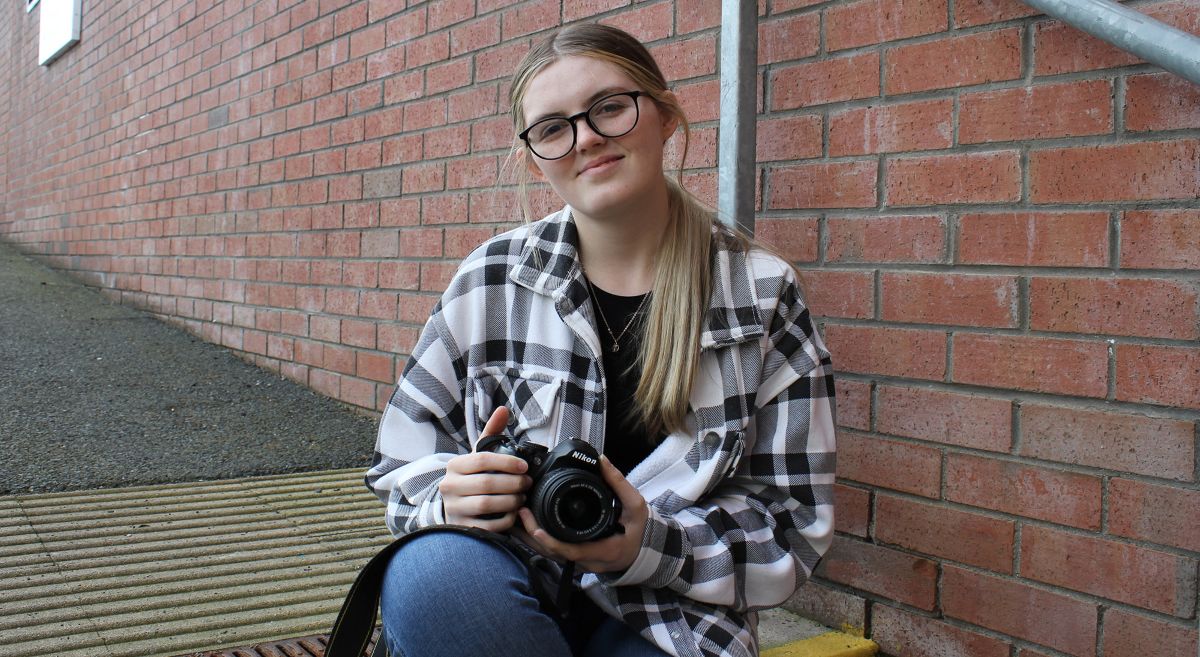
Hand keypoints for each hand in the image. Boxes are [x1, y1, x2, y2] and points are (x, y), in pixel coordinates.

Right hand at [439, 407, 530, 531]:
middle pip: (487, 483)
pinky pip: (488, 525)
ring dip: (511, 501)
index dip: (506, 462)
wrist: (455, 506)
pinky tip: (513, 514)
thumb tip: (504, 410)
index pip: (482, 459)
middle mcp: (449, 486)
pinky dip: (505, 520)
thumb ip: (491, 433)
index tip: (524, 466)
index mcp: (454, 466)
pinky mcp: (462, 526)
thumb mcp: (478, 455)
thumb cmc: (472, 478)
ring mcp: (453, 508)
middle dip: (513, 483)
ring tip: (522, 498)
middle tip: (527, 483)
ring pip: (487, 504)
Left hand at [517, 454, 648, 573]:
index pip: (572, 551)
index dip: (552, 542)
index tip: (536, 528)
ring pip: (550, 555)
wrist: (645, 551)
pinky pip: (553, 552)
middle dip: (532, 537)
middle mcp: (588, 561)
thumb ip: (619, 483)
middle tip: (520, 512)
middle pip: (553, 554)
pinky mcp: (576, 559)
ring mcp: (580, 563)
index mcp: (603, 550)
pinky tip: (527, 525)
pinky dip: (539, 540)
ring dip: (531, 539)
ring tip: (517, 517)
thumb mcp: (636, 506)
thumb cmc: (641, 530)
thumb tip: (602, 460)